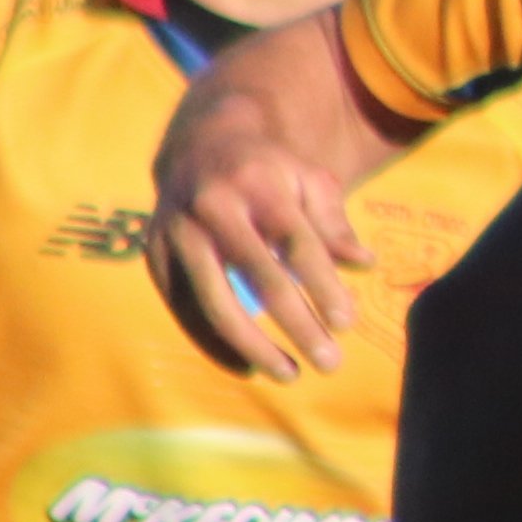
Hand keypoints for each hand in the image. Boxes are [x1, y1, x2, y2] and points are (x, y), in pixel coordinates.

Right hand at [152, 88, 374, 376]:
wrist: (199, 148)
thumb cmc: (269, 173)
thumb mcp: (308, 182)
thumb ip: (334, 224)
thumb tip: (366, 264)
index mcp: (257, 184)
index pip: (295, 241)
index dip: (322, 284)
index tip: (346, 323)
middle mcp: (212, 207)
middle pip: (259, 275)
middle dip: (297, 323)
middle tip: (331, 363)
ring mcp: (177, 231)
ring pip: (214, 300)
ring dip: (253, 344)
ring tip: (290, 374)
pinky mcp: (155, 254)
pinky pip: (183, 307)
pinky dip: (212, 342)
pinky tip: (246, 366)